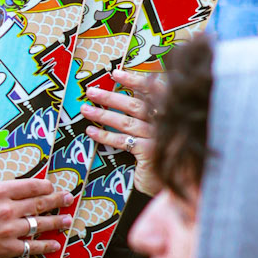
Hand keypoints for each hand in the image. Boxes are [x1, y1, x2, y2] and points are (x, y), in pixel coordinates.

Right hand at [0, 138, 72, 257]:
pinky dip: (44, 246)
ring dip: (56, 221)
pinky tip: (54, 244)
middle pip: (38, 204)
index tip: (50, 186)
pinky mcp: (7, 248)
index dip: (42, 186)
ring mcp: (9, 230)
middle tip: (68, 198)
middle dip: (56, 200)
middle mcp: (6, 210)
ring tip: (68, 219)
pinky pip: (31, 247)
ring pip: (39, 224)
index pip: (27, 186)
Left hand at [82, 66, 160, 192]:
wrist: (172, 184)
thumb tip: (124, 97)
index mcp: (169, 113)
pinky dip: (105, 136)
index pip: (152, 91)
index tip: (115, 74)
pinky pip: (123, 141)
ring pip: (126, 122)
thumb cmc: (161, 156)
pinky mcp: (149, 152)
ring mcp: (158, 137)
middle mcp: (165, 123)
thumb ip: (147, 115)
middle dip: (110, 97)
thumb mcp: (157, 133)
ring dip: (103, 114)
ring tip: (85, 109)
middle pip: (135, 105)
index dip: (134, 81)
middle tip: (90, 91)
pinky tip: (91, 132)